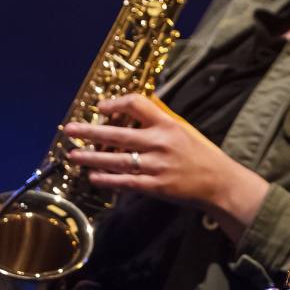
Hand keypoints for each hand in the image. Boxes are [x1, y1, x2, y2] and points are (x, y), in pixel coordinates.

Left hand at [63, 94, 268, 239]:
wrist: (219, 183)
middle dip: (89, 132)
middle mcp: (160, 142)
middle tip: (69, 130)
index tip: (100, 107)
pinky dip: (106, 179)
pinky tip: (93, 176)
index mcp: (168, 124)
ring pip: (115, 160)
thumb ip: (160, 121)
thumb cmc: (202, 155)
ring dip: (91, 157)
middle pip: (117, 134)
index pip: (137, 105)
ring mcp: (156, 165)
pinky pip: (124, 181)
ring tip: (73, 155)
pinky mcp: (155, 186)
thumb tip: (133, 111)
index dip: (115, 103)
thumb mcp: (184, 130)